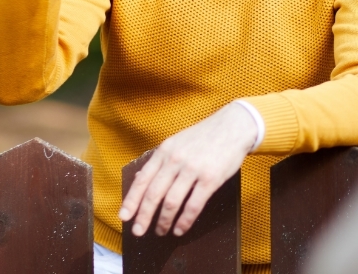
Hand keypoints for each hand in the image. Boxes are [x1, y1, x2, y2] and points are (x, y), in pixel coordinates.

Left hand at [119, 103, 258, 236]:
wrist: (234, 126)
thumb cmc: (205, 136)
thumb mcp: (177, 142)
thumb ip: (160, 160)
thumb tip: (140, 178)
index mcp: (165, 151)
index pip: (142, 179)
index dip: (131, 200)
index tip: (124, 216)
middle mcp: (175, 160)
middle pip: (154, 194)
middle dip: (144, 216)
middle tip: (138, 231)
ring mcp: (193, 169)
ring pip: (171, 202)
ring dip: (164, 221)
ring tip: (161, 231)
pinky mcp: (210, 179)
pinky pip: (193, 205)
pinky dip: (184, 221)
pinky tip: (180, 229)